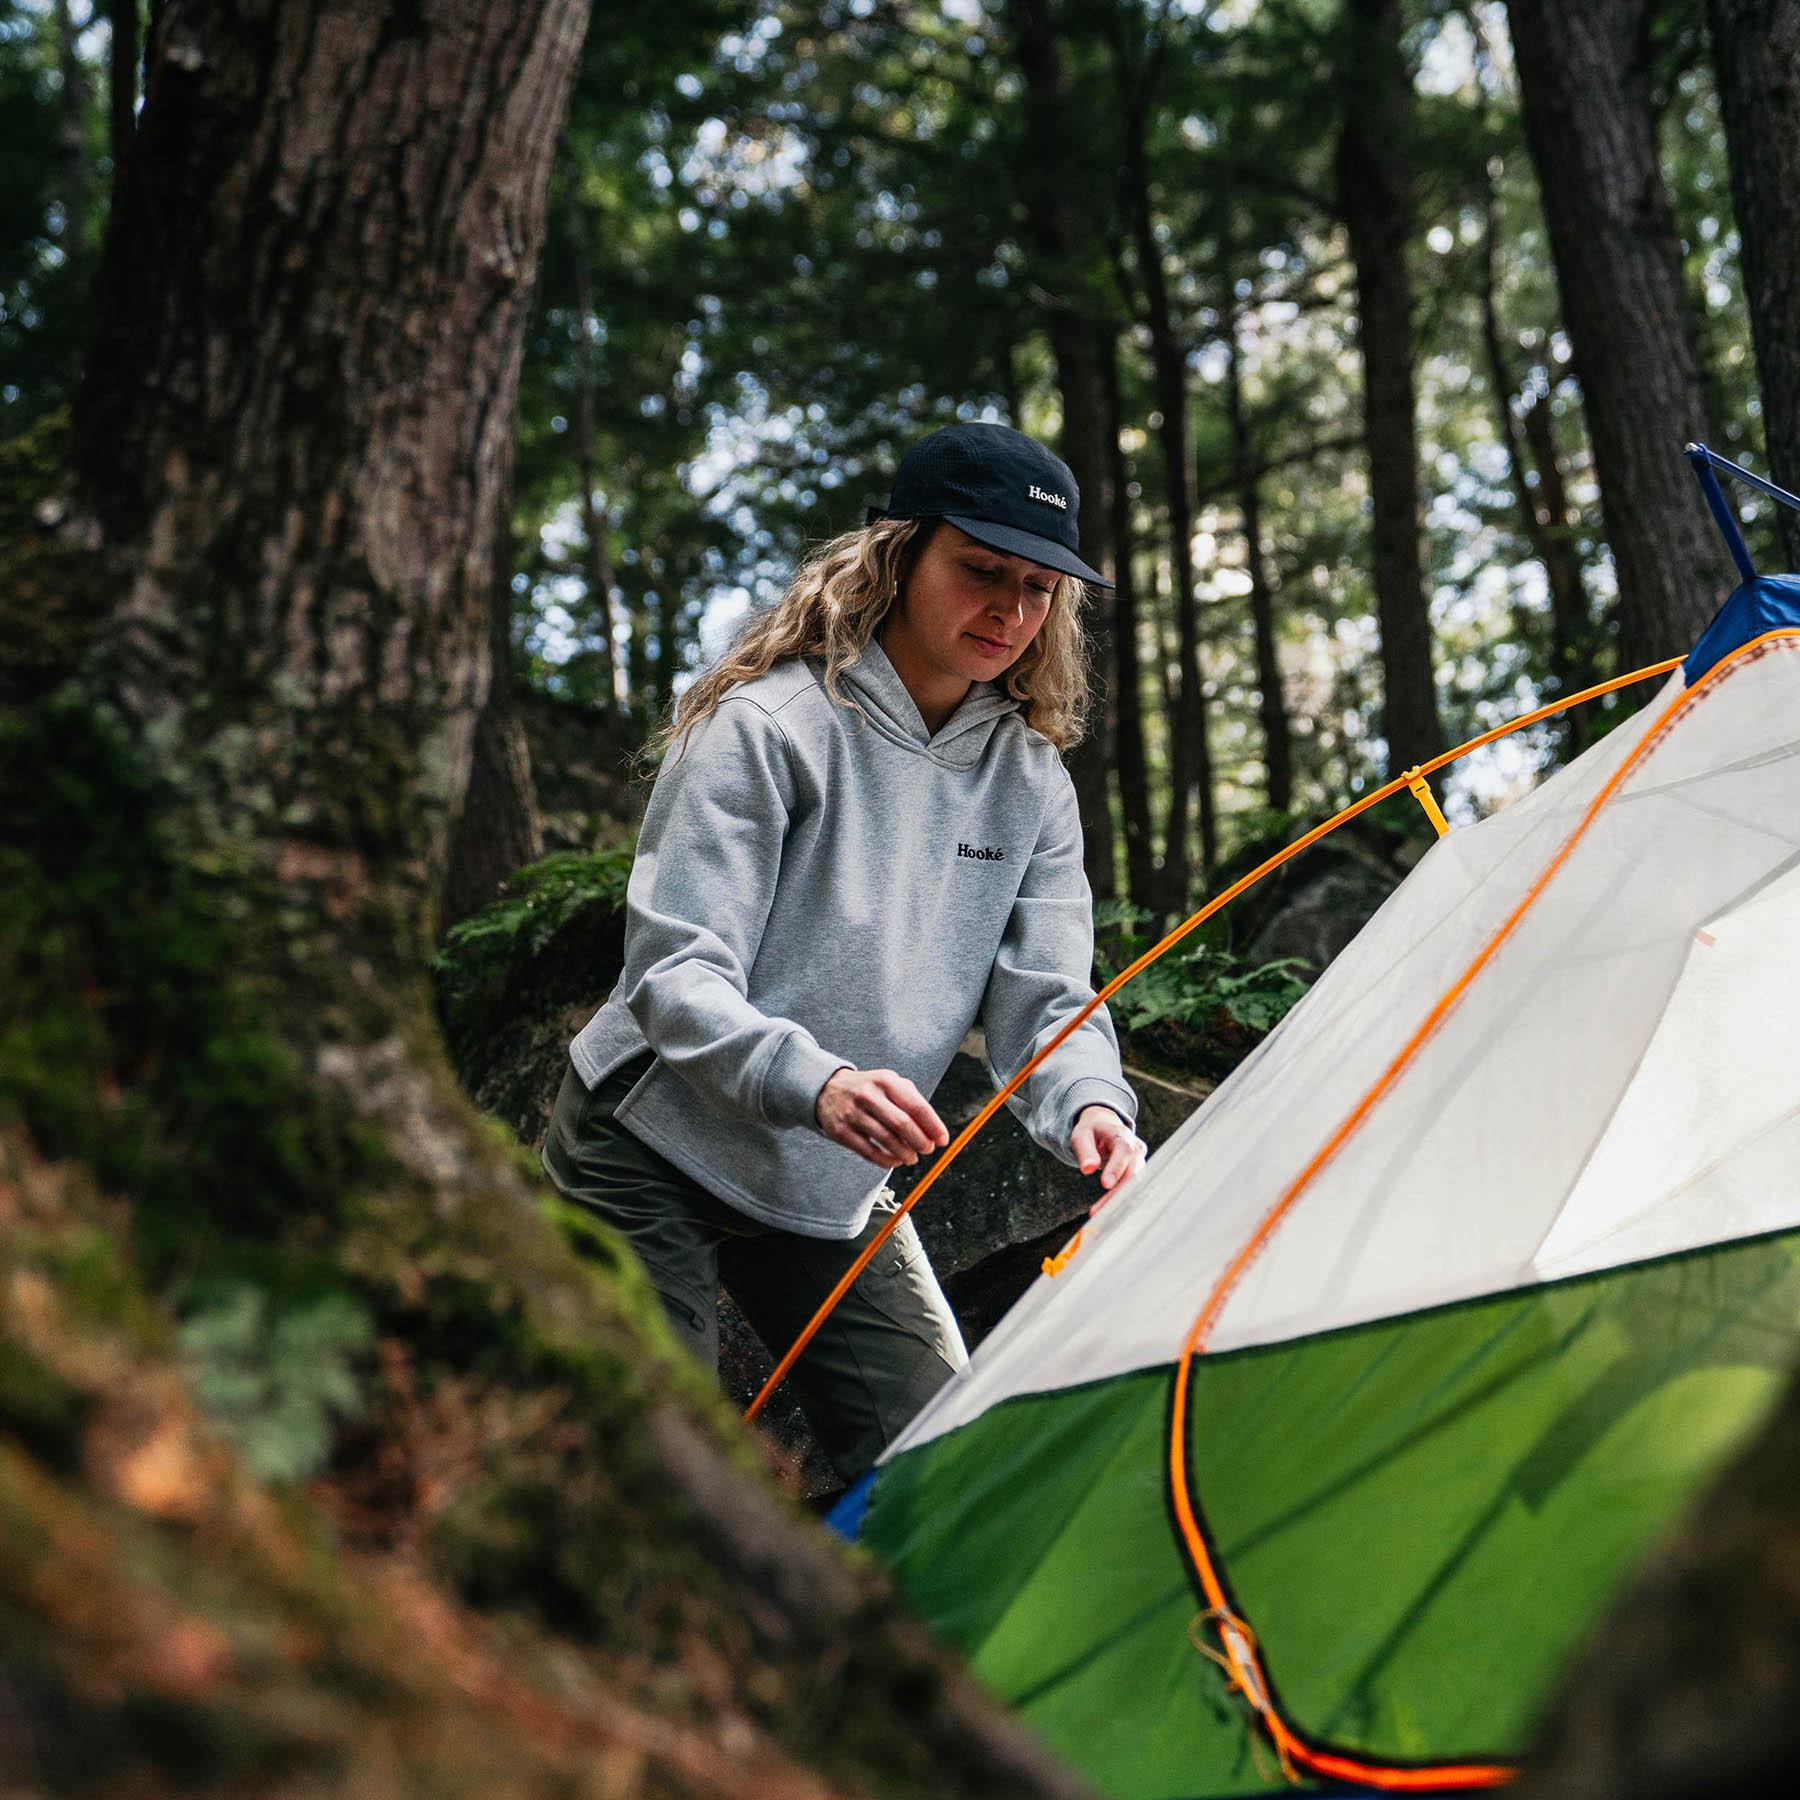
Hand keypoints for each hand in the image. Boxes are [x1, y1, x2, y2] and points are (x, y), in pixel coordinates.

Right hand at [816, 1067, 950, 1168]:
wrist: (827, 1089)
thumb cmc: (869, 1089)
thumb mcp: (890, 1084)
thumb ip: (912, 1102)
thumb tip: (933, 1131)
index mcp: (886, 1081)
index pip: (916, 1106)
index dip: (933, 1126)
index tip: (942, 1140)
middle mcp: (868, 1095)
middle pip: (902, 1124)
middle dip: (920, 1142)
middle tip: (927, 1150)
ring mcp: (853, 1114)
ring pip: (886, 1140)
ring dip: (905, 1154)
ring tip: (912, 1157)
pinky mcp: (842, 1131)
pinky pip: (869, 1152)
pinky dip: (887, 1160)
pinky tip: (895, 1161)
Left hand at [1073, 1106, 1145, 1215]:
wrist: (1106, 1127)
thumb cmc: (1092, 1132)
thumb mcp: (1082, 1135)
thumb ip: (1085, 1151)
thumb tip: (1087, 1169)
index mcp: (1122, 1136)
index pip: (1124, 1152)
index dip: (1117, 1168)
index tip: (1105, 1184)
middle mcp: (1136, 1150)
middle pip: (1132, 1172)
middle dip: (1116, 1193)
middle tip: (1097, 1211)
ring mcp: (1139, 1162)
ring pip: (1134, 1185)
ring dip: (1117, 1202)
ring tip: (1098, 1214)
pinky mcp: (1138, 1174)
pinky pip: (1132, 1190)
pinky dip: (1119, 1202)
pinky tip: (1106, 1213)